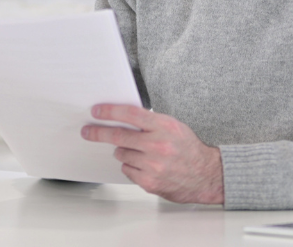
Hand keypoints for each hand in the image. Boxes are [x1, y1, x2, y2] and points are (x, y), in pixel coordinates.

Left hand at [81, 104, 223, 204]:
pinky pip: (127, 170)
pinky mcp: (149, 182)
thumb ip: (151, 122)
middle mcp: (157, 145)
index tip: (96, 111)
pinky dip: (131, 166)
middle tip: (87, 131)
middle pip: (119, 136)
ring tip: (139, 152)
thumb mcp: (174, 126)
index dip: (110, 111)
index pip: (131, 114)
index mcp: (164, 126)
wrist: (204, 175)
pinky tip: (145, 165)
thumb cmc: (188, 149)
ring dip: (124, 151)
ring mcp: (152, 165)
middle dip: (99, 132)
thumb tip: (123, 118)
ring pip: (121, 154)